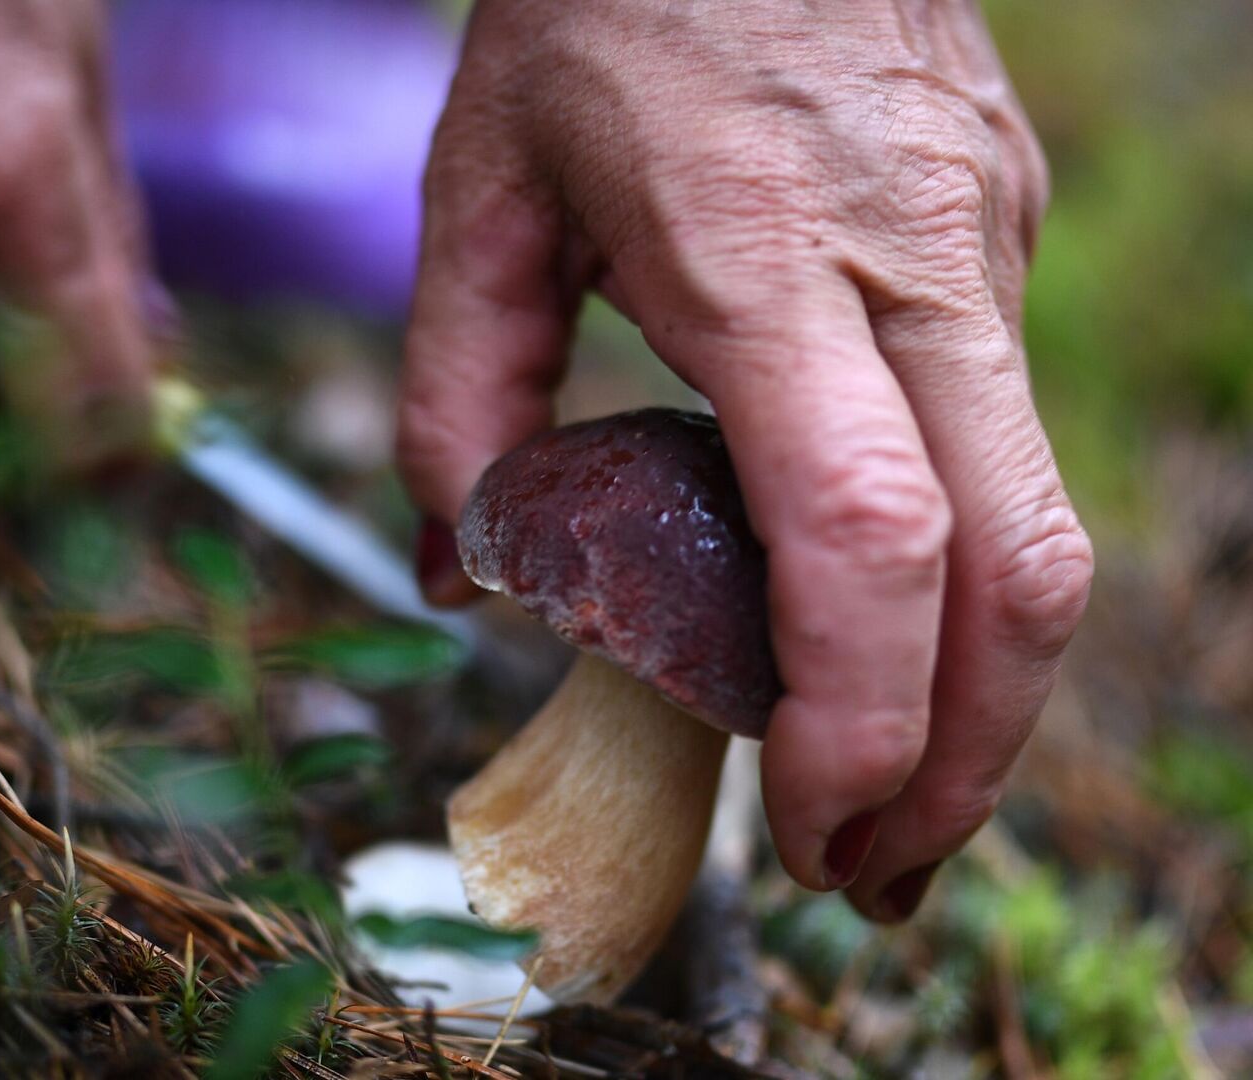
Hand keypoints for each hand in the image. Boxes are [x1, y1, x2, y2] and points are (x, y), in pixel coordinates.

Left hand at [400, 0, 1092, 918]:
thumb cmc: (598, 3)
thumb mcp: (477, 185)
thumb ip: (454, 388)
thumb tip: (466, 570)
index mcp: (762, 252)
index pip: (866, 532)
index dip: (860, 714)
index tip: (811, 824)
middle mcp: (914, 262)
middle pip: (1018, 569)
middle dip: (962, 758)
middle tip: (869, 869)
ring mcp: (985, 245)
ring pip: (1044, 519)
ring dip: (985, 689)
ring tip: (889, 789)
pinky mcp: (1006, 233)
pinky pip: (1006, 437)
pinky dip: (964, 570)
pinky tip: (880, 611)